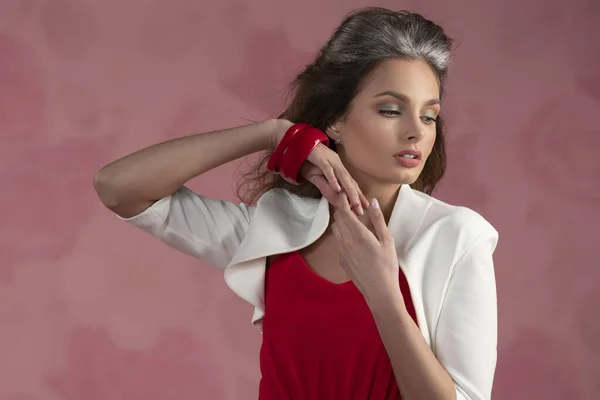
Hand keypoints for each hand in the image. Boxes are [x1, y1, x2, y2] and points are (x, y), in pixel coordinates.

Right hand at [300, 144, 368, 215]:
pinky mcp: (321, 158)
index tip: (365, 207)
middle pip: (350, 181)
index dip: (358, 196)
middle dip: (357, 197)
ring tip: (355, 203)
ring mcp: (330, 160)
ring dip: (349, 190)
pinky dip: (333, 179)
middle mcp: (338, 164)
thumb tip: (335, 198)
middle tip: (362, 210)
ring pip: (342, 176)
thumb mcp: (318, 176)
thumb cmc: (309, 160)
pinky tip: (337, 189)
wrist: (299, 142)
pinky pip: (328, 170)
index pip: (351, 184)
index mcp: (338, 168)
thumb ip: (326, 186)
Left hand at [330, 192, 400, 306]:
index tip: (345, 193)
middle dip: (342, 209)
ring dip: (342, 221)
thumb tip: (372, 202)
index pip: (343, 211)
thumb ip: (378, 220)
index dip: (342, 200)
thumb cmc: (387, 266)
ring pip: (336, 229)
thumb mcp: (387, 240)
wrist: (379, 292)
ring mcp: (342, 251)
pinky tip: (354, 238)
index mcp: (358, 234)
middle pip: (337, 218)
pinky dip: (343, 234)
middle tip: (351, 204)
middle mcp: (346, 241)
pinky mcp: (341, 259)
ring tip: (353, 219)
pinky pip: (338, 241)